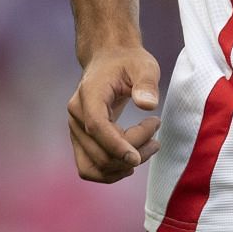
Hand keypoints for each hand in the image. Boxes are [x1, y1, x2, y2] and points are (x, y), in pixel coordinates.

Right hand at [67, 46, 162, 182]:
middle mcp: (76, 116)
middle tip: (156, 136)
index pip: (97, 127)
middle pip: (99, 151)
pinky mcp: (81, 140)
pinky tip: (133, 156)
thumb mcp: (144, 66)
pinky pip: (90, 168)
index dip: (116, 146)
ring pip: (92, 166)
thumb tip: (148, 105)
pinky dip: (113, 171)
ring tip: (148, 148)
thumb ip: (147, 83)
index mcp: (89, 95)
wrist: (110, 60)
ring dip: (122, 167)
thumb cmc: (128, 63)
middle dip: (132, 153)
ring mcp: (76, 130)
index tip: (138, 157)